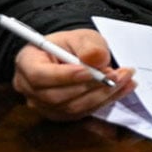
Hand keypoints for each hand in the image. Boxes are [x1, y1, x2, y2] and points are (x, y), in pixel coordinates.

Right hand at [12, 29, 135, 120]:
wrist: (70, 56)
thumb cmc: (69, 44)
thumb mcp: (80, 37)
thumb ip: (88, 46)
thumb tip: (97, 60)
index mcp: (26, 63)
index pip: (39, 76)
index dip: (65, 76)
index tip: (90, 70)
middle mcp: (29, 89)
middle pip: (57, 96)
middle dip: (91, 86)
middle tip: (117, 74)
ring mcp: (43, 105)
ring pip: (72, 107)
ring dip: (103, 94)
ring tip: (125, 79)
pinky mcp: (60, 114)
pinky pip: (83, 113)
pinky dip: (106, 101)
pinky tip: (123, 88)